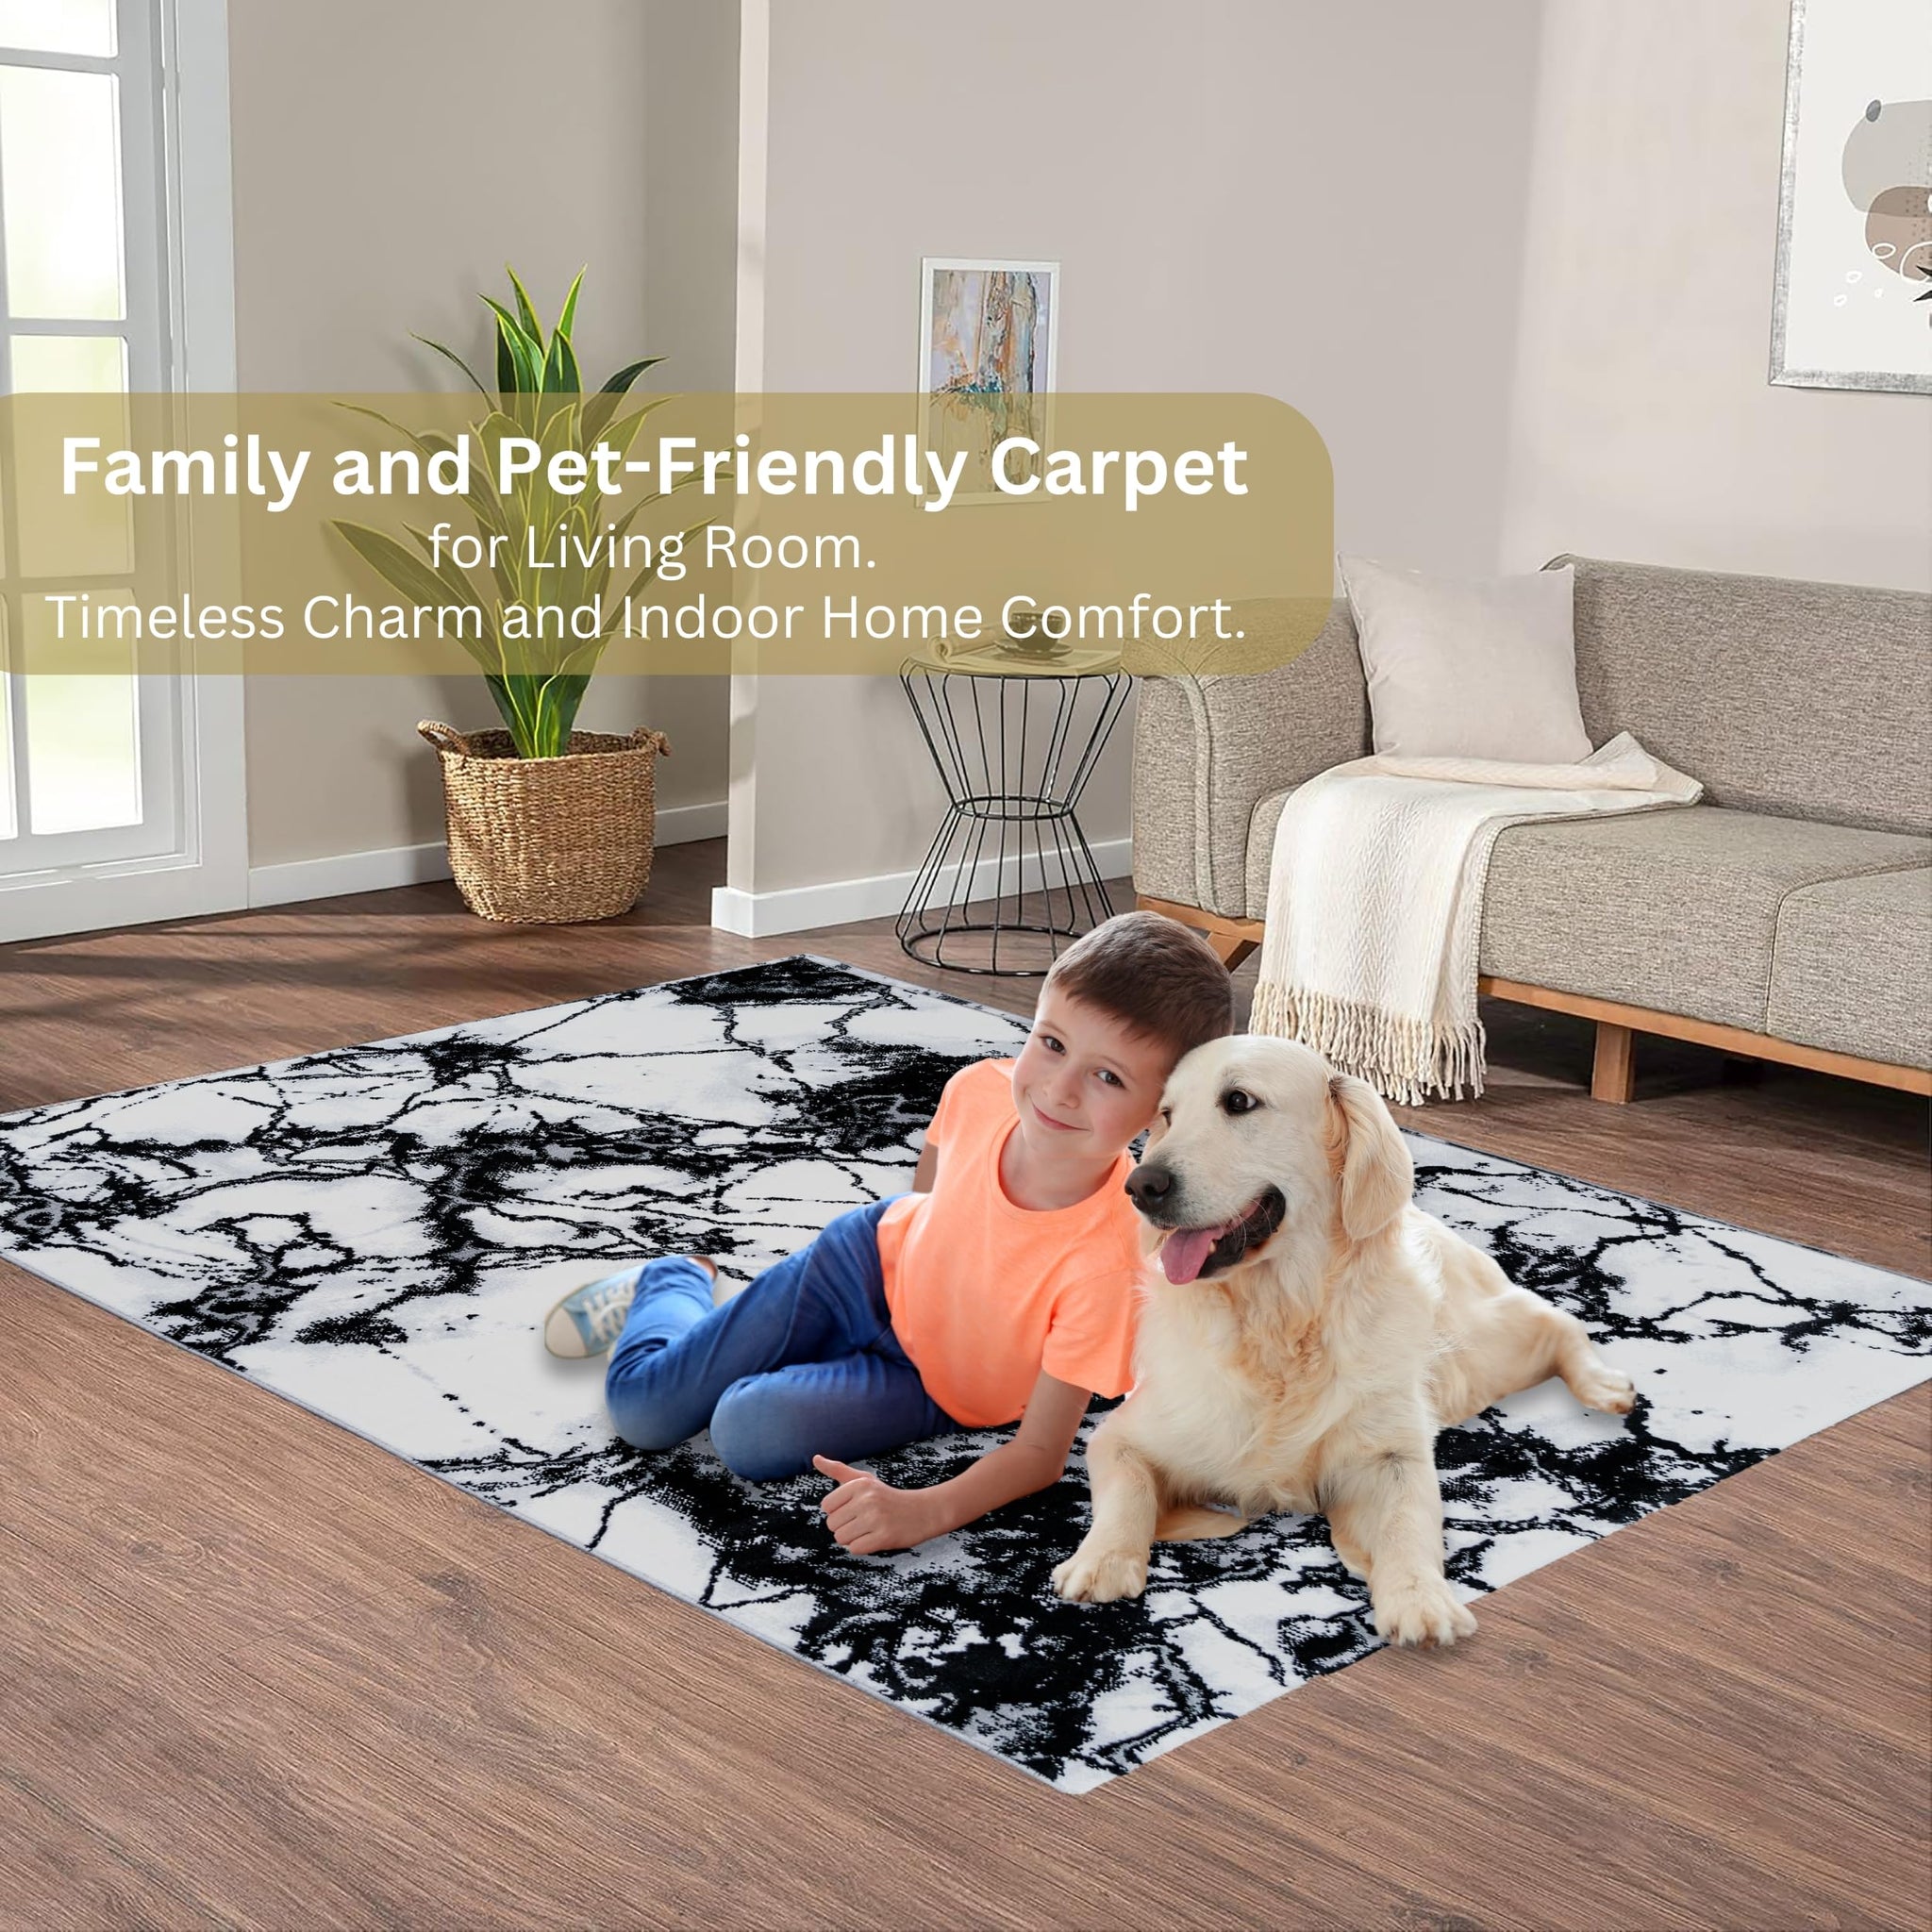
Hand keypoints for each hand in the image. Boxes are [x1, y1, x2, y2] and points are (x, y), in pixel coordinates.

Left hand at [812, 1455, 939, 1553]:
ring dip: (853, 1538)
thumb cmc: (887, 1497)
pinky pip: (855, 1549)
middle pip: (832, 1524)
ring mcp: (876, 1518)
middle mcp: (867, 1499)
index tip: (856, 1508)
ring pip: (841, 1538)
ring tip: (870, 1529)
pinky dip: (863, 1547)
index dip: (839, 1511)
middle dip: (845, 1526)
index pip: (827, 1506)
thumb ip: (838, 1470)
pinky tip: (876, 1537)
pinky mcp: (884, 1537)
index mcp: (860, 1484)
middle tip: (865, 1520)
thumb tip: (815, 1458)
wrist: (923, 1511)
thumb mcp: (864, 1480)